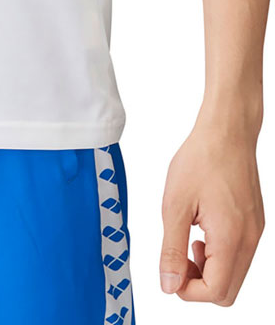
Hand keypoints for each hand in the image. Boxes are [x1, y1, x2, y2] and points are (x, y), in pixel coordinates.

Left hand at [160, 118, 264, 304]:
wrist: (227, 131)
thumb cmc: (201, 159)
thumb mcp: (175, 204)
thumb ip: (171, 249)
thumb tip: (169, 285)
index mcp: (231, 238)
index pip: (216, 292)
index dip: (188, 290)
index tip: (170, 270)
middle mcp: (250, 240)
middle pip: (227, 291)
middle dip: (199, 284)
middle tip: (178, 257)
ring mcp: (255, 232)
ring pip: (234, 274)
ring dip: (208, 269)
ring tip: (189, 239)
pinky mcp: (255, 223)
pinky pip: (239, 255)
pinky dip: (219, 254)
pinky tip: (202, 229)